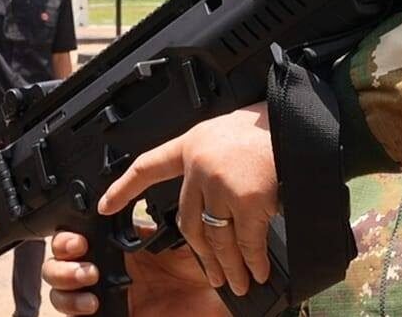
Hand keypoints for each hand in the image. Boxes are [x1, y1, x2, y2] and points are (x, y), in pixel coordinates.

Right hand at [44, 230, 226, 315]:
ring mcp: (106, 296)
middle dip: (62, 252)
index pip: (82, 232)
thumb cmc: (207, 277)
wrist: (216, 309)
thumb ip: (165, 221)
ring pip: (60, 287)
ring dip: (63, 279)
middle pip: (62, 257)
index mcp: (124, 245)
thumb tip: (146, 197)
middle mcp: (110, 269)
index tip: (81, 234)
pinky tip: (92, 303)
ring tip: (88, 277)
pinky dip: (73, 308)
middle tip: (79, 250)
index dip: (71, 231)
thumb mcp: (187, 241)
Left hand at [98, 104, 276, 296]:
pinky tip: (258, 271)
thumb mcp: (226, 136)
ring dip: (229, 267)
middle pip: (189, 224)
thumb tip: (216, 206)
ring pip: (217, 239)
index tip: (106, 205)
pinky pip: (246, 241)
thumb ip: (210, 166)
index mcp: (191, 146)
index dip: (125, 188)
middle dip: (203, 256)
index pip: (148, 166)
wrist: (295, 117)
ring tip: (239, 283)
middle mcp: (199, 166)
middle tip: (213, 276)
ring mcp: (221, 184)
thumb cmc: (268, 127)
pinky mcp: (247, 199)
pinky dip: (253, 261)